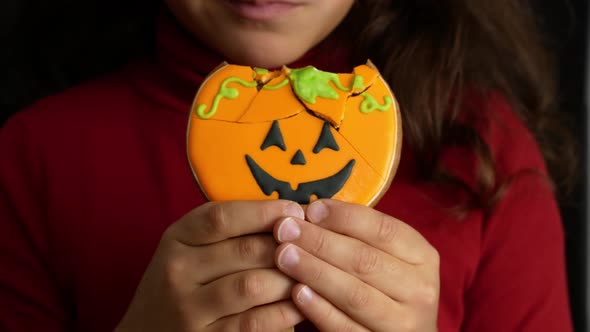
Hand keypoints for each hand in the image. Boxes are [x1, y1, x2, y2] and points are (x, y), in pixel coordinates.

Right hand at [115, 200, 305, 331]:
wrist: (146, 331)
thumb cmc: (182, 281)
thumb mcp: (189, 247)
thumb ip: (226, 229)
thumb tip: (288, 211)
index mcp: (177, 239)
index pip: (222, 217)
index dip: (264, 212)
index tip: (296, 210)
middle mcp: (177, 271)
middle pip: (244, 251)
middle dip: (287, 245)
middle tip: (314, 243)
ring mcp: (190, 309)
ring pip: (253, 286)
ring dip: (289, 278)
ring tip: (311, 272)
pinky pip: (255, 323)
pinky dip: (284, 312)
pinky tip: (300, 303)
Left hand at [272, 199, 439, 331]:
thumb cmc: (385, 287)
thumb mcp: (385, 257)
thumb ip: (356, 236)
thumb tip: (311, 212)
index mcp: (422, 257)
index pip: (384, 229)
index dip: (345, 217)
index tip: (312, 209)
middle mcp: (419, 290)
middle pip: (365, 260)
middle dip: (320, 241)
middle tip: (285, 229)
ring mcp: (403, 323)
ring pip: (354, 294)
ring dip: (314, 271)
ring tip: (284, 255)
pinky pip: (345, 328)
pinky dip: (319, 309)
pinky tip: (297, 292)